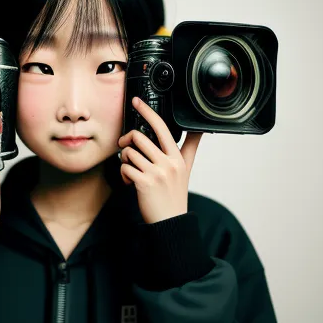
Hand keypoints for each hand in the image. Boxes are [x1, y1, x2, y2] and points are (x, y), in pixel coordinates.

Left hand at [118, 97, 202, 223]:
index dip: (148, 112)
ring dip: (124, 160)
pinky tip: (129, 181)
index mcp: (177, 157)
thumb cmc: (175, 194)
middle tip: (124, 146)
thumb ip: (190, 148)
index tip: (136, 102)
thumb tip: (199, 130)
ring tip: (130, 169)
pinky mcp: (144, 183)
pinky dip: (123, 174)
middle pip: (139, 137)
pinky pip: (125, 168)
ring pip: (129, 152)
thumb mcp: (186, 169)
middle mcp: (168, 163)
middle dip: (126, 140)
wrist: (171, 221)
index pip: (162, 127)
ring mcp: (156, 173)